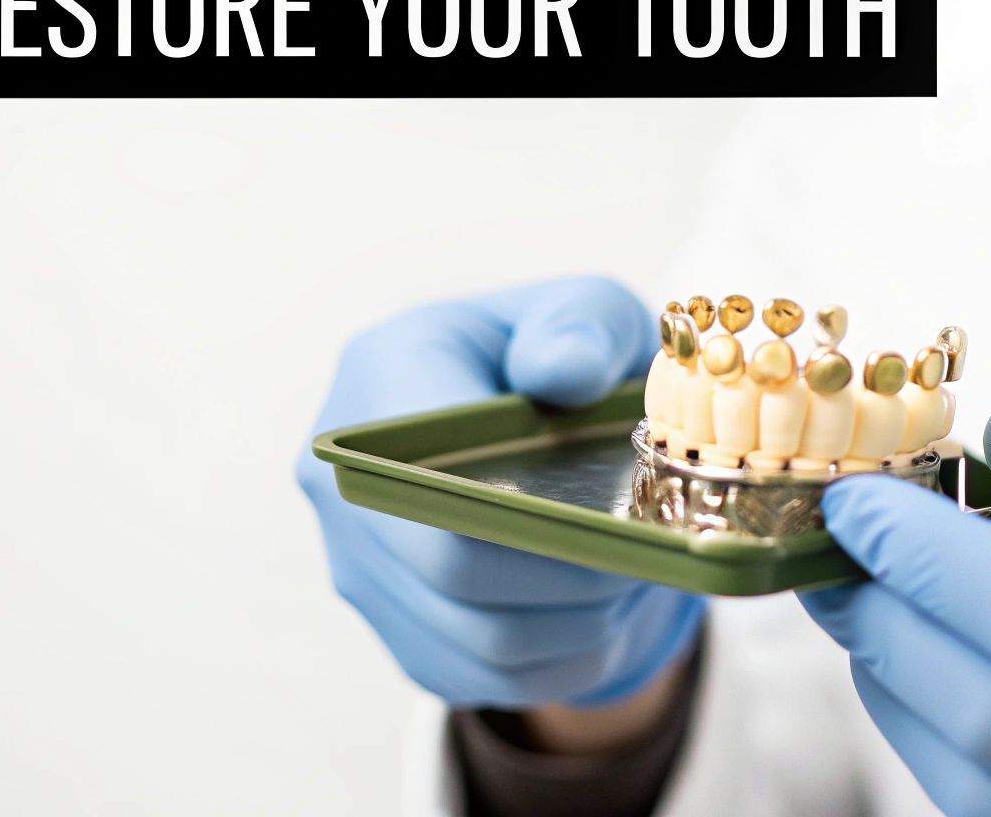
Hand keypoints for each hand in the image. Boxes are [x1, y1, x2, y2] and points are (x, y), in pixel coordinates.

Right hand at [296, 276, 703, 713]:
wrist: (517, 415)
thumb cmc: (551, 356)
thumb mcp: (582, 312)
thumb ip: (580, 324)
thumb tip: (561, 370)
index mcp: (377, 379)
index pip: (430, 477)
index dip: (530, 515)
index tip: (621, 515)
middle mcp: (342, 483)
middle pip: (454, 573)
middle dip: (570, 577)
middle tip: (648, 561)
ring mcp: (361, 567)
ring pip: (479, 640)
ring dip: (578, 626)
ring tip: (638, 584)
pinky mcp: (399, 630)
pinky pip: (486, 677)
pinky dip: (563, 659)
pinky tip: (607, 617)